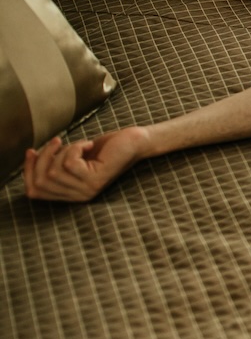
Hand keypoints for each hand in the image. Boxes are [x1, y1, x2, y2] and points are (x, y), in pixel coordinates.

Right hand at [24, 127, 149, 201]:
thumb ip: (55, 161)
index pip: (34, 192)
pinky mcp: (95, 179)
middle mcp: (77, 197)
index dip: (28, 171)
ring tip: (81, 144)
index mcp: (70, 194)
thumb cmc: (106, 147)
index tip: (31, 151)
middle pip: (40, 181)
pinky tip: (89, 144)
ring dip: (64, 150)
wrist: (135, 142)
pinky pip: (69, 163)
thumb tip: (30, 155)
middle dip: (43, 157)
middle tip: (57, 141)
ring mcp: (86, 190)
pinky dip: (75, 148)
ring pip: (53, 171)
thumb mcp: (74, 156)